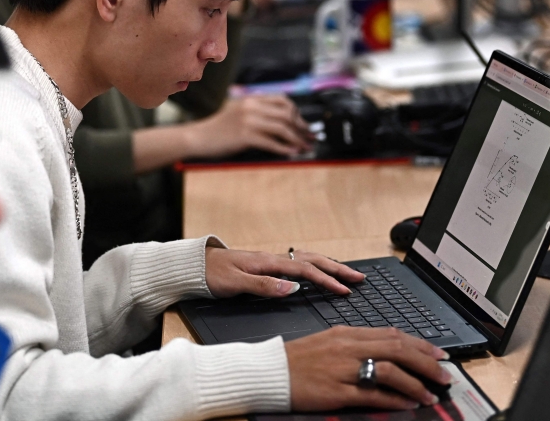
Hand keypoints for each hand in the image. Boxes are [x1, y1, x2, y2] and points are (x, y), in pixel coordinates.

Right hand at [185, 95, 313, 158]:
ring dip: (297, 139)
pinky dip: (284, 148)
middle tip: (310, 137)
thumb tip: (283, 122)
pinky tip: (292, 153)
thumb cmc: (219, 129)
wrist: (198, 138)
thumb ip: (257, 112)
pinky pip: (270, 142)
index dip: (297, 113)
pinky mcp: (244, 136)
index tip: (304, 124)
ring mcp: (247, 120)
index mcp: (251, 99)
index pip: (282, 100)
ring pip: (282, 128)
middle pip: (286, 114)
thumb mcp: (238, 112)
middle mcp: (251, 106)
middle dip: (302, 127)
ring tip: (305, 147)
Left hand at [205, 247, 363, 296]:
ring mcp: (268, 260)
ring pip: (305, 259)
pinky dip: (313, 265)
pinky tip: (317, 269)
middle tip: (358, 278)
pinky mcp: (264, 265)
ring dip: (327, 265)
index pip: (305, 270)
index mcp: (267, 262)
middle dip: (337, 269)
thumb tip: (292, 287)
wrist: (191, 266)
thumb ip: (263, 285)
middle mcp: (271, 258)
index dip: (327, 280)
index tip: (345, 290)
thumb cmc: (209, 275)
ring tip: (346, 272)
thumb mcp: (234, 284)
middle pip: (311, 260)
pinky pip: (296, 262)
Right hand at [285, 327, 450, 409]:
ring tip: (431, 393)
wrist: (269, 371)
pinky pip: (373, 394)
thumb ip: (357, 345)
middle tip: (445, 373)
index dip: (420, 344)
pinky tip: (409, 404)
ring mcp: (343, 368)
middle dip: (426, 361)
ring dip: (416, 382)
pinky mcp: (337, 391)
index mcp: (348, 332)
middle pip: (397, 348)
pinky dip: (395, 399)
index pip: (393, 334)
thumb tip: (387, 353)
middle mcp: (348, 346)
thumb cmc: (298, 360)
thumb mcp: (330, 342)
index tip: (438, 354)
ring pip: (390, 370)